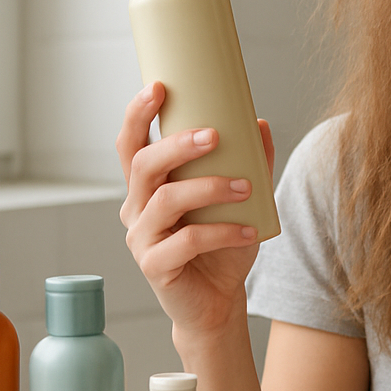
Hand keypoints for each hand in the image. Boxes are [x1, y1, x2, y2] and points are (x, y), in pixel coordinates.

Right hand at [116, 81, 276, 340]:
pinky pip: (185, 242)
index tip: (158, 87)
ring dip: (209, 188)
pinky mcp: (155, 267)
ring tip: (246, 187)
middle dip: (178, 146)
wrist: (218, 303)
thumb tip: (260, 123)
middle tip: (214, 135)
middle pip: (143, 166)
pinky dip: (221, 232)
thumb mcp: (240, 201)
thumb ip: (250, 164)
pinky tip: (248, 232)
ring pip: (166, 201)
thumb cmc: (223, 247)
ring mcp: (142, 240)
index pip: (130, 144)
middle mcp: (136, 209)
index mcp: (147, 187)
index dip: (137, 115)